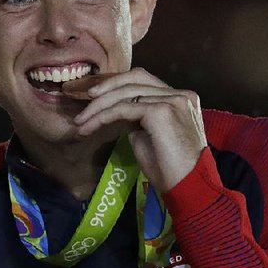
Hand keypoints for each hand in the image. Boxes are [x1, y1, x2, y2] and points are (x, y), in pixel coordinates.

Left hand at [73, 67, 206, 192]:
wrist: (187, 188)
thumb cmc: (170, 170)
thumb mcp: (151, 137)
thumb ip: (139, 119)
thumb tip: (119, 113)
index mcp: (181, 98)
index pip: (144, 80)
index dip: (117, 84)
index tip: (95, 96)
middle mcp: (180, 94)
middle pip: (134, 78)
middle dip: (105, 88)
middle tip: (83, 102)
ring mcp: (173, 100)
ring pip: (125, 93)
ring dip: (97, 107)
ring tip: (80, 122)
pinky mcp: (161, 112)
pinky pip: (123, 109)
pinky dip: (102, 117)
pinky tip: (89, 127)